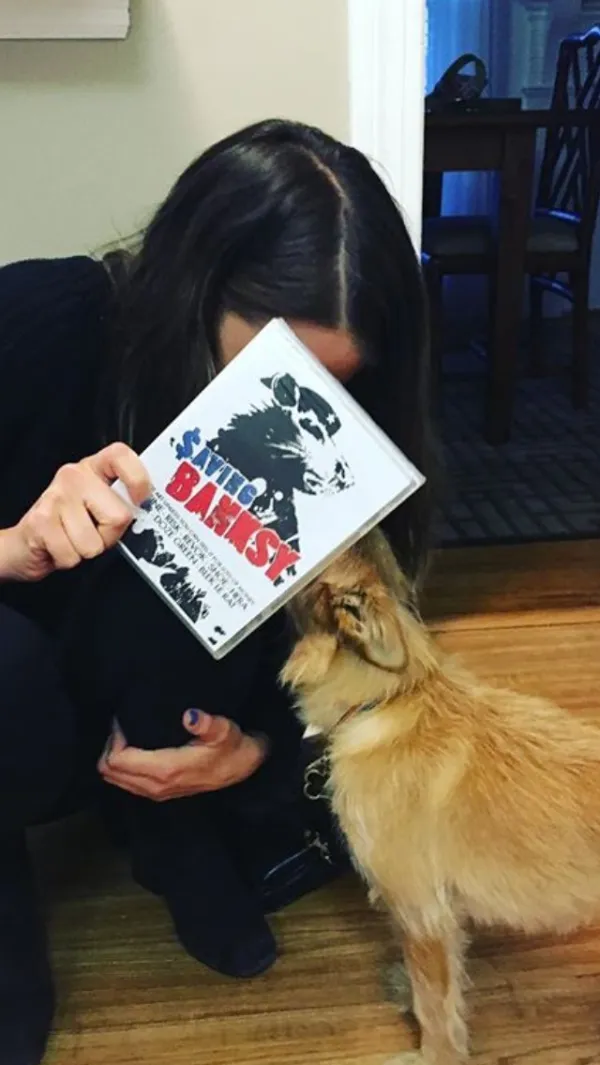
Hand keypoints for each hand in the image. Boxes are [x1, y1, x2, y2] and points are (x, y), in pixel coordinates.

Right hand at [0, 443, 150, 581]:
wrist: (27, 543)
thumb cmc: (70, 527)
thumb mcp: (99, 508)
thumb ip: (122, 504)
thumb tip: (150, 513)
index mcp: (94, 469)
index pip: (120, 455)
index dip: (138, 478)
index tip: (142, 500)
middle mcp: (74, 476)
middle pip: (119, 516)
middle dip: (109, 536)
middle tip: (93, 533)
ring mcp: (56, 496)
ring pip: (94, 542)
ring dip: (86, 551)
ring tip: (73, 540)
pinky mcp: (41, 520)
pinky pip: (73, 554)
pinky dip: (68, 560)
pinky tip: (59, 547)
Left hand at [98, 710, 268, 800]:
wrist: (243, 769)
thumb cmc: (232, 748)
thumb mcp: (224, 731)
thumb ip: (208, 723)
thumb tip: (191, 716)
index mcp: (165, 770)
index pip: (118, 761)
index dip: (115, 738)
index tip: (125, 720)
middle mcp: (155, 786)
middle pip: (109, 773)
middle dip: (109, 748)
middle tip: (122, 727)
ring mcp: (155, 792)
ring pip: (115, 779)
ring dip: (114, 758)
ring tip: (127, 735)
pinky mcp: (158, 792)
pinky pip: (126, 782)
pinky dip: (122, 766)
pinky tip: (135, 749)